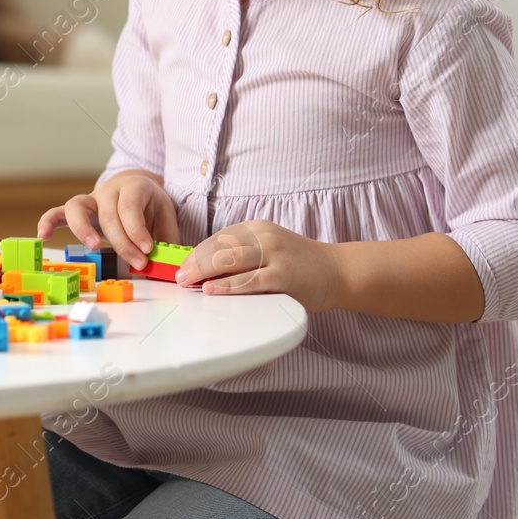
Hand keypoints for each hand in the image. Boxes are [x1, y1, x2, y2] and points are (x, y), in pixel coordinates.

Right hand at [36, 170, 179, 270]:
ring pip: (77, 208)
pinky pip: (57, 212)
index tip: (148, 250)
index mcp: (131, 187)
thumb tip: (167, 264)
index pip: (129, 208)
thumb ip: (166, 237)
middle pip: (108, 215)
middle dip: (123, 242)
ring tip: (94, 247)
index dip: (137, 231)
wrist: (134, 186)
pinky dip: (48, 222)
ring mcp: (89, 199)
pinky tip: (43, 236)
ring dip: (83, 229)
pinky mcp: (76, 210)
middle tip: (138, 263)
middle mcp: (107, 190)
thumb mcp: (165, 214)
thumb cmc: (149, 204)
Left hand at [175, 219, 342, 312]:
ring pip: (230, 260)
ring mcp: (275, 254)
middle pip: (219, 247)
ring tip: (188, 283)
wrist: (338, 270)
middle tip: (179, 277)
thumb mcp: (269, 249)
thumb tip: (206, 271)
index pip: (217, 238)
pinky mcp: (283, 275)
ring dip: (204, 272)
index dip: (195, 254)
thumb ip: (243, 255)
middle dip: (194, 263)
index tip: (181, 267)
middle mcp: (264, 237)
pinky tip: (212, 290)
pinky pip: (250, 280)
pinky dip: (228, 286)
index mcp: (257, 228)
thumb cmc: (299, 264)